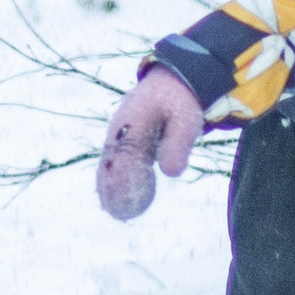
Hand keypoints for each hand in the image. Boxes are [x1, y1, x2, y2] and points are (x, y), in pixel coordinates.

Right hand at [98, 66, 205, 219]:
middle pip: (110, 162)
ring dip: (109, 185)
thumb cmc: (180, 101)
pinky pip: (114, 159)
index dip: (122, 183)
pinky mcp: (124, 136)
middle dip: (111, 188)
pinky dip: (113, 176)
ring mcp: (120, 131)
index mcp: (133, 122)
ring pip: (109, 162)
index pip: (124, 158)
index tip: (126, 204)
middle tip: (116, 214)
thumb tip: (170, 173)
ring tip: (114, 211)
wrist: (173, 80)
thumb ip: (178, 145)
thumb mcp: (186, 120)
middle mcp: (121, 128)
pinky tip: (117, 194)